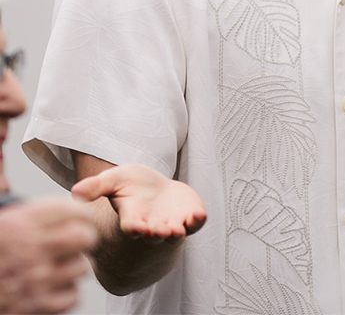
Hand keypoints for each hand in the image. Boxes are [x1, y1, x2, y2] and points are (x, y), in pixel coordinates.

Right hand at [0, 198, 97, 313]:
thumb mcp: (0, 217)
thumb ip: (13, 200)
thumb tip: (24, 163)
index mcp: (19, 223)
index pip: (74, 210)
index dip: (79, 212)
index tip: (76, 216)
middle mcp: (30, 250)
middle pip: (86, 237)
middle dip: (82, 238)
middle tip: (72, 242)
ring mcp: (35, 280)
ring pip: (81, 268)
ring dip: (72, 267)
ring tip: (56, 265)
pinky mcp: (35, 306)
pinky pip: (71, 297)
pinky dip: (64, 294)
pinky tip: (50, 287)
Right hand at [72, 165, 206, 241]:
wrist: (153, 187)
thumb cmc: (129, 185)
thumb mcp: (112, 180)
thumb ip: (96, 187)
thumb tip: (75, 192)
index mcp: (131, 219)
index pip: (131, 227)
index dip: (134, 228)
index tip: (136, 228)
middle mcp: (152, 226)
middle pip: (154, 235)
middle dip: (157, 234)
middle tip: (159, 231)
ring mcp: (172, 224)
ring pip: (176, 234)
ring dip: (177, 232)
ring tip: (177, 229)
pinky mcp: (189, 218)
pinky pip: (195, 224)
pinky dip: (198, 221)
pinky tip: (199, 214)